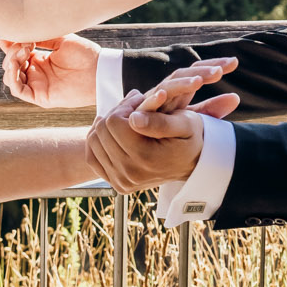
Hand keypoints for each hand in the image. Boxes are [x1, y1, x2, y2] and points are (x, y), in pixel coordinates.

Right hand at [1, 33, 98, 106]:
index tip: (6, 33)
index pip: (15, 53)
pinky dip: (13, 77)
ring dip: (11, 62)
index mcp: (39, 59)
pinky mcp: (39, 97)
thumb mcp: (60, 40)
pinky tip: (18, 64)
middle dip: (11, 52)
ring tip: (24, 51)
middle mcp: (35, 73)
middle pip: (10, 64)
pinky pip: (18, 90)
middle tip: (24, 43)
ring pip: (10, 77)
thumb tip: (19, 32)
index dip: (8, 44)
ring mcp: (37, 85)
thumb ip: (40, 37)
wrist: (99, 70)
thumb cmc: (85, 54)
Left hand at [86, 60, 237, 189]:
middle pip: (101, 131)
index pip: (113, 121)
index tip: (140, 101)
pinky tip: (115, 134)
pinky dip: (99, 143)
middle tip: (134, 109)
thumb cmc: (191, 137)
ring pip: (93, 142)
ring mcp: (123, 182)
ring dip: (106, 127)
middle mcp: (131, 173)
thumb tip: (133, 119)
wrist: (195, 162)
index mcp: (146, 157)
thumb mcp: (185, 123)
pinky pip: (92, 158)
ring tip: (125, 120)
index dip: (125, 106)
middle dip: (115, 114)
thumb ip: (159, 121)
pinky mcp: (118, 185)